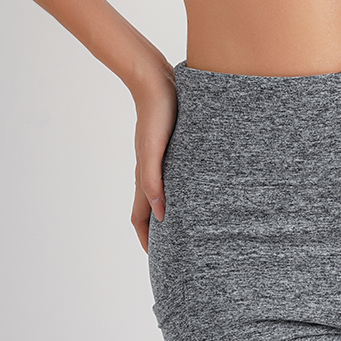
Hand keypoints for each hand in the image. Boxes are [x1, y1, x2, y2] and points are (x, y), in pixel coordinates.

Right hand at [130, 58, 177, 252]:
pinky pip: (174, 173)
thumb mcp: (154, 151)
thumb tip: (162, 216)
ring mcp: (162, 157)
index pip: (141, 217)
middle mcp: (152, 170)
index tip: (157, 259)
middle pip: (152, 208)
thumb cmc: (157, 115)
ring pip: (164, 191)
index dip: (146, 240)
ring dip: (171, 210)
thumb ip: (153, 182)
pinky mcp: (173, 144)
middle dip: (159, 230)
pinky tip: (198, 187)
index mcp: (145, 175)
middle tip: (176, 249)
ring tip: (189, 224)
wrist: (158, 80)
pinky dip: (181, 187)